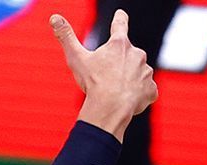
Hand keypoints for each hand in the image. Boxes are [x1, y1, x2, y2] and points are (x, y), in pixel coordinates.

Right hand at [52, 10, 156, 138]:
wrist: (110, 108)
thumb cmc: (93, 83)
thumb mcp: (76, 58)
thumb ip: (66, 36)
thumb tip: (54, 17)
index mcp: (119, 44)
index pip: (120, 24)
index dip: (119, 18)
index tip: (121, 14)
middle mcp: (137, 54)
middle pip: (128, 55)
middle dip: (119, 63)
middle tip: (107, 76)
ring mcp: (146, 72)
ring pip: (137, 72)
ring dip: (129, 78)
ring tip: (116, 89)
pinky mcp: (152, 89)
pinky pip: (146, 90)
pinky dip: (139, 94)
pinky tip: (128, 99)